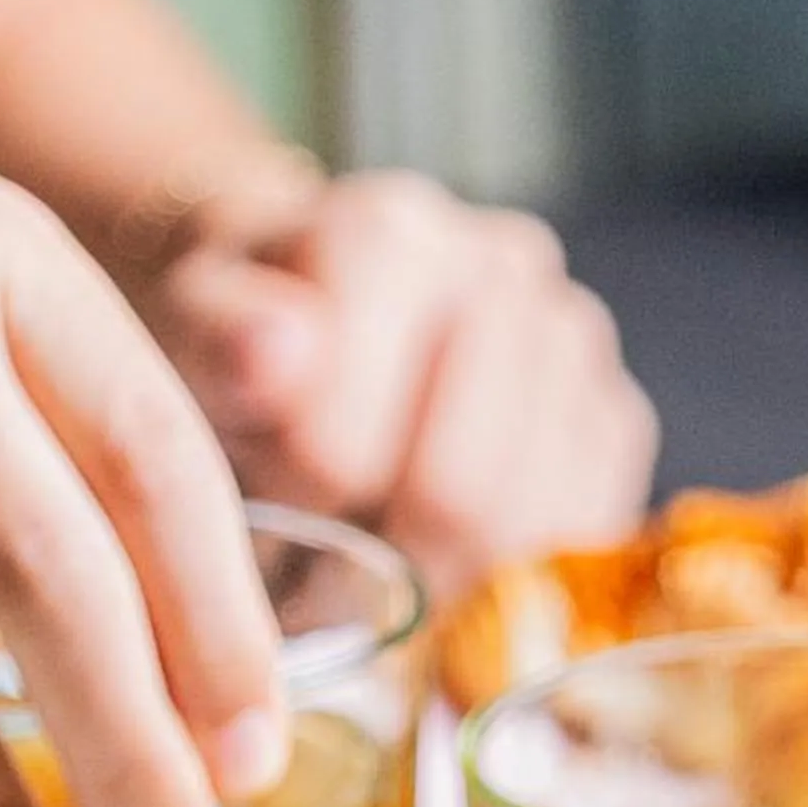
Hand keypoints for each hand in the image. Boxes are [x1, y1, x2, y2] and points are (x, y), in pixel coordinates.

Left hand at [141, 167, 658, 602]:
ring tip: (375, 535)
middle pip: (456, 498)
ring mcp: (576, 341)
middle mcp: (506, 268)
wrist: (309, 309)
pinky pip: (577, 540)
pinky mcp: (616, 417)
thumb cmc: (244, 335)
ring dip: (437, 569)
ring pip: (523, 531)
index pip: (343, 446)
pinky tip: (441, 538)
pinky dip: (505, 567)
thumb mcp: (192, 331)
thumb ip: (221, 340)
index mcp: (387, 236)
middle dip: (374, 553)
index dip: (294, 509)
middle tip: (318, 541)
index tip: (261, 491)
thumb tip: (276, 352)